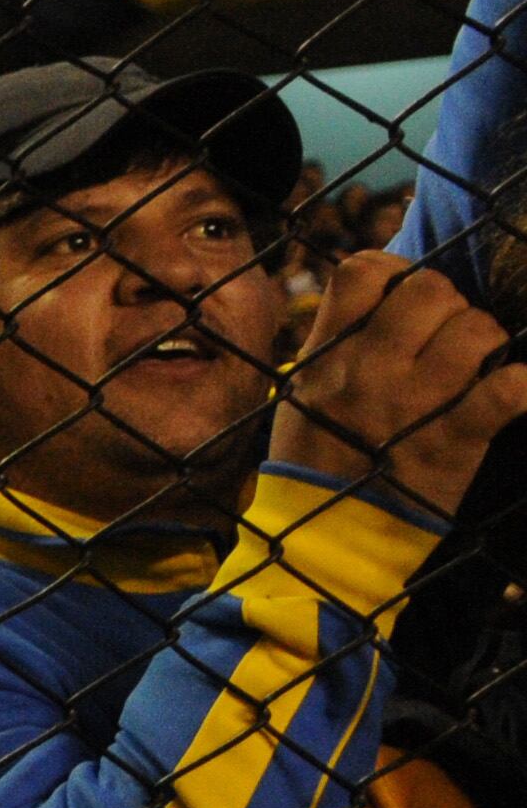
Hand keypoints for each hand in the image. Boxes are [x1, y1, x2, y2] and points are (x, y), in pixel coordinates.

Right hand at [269, 247, 526, 521]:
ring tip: (476, 367)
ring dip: (487, 343)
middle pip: (431, 288)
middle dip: (451, 305)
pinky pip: (510, 390)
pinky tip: (516, 389)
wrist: (324, 537)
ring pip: (478, 330)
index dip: (394, 275)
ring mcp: (414, 404)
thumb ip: (335, 343)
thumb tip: (378, 297)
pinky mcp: (456, 440)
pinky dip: (522, 385)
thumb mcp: (302, 392)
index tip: (400, 300)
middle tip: (447, 336)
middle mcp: (368, 370)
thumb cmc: (314, 458)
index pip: (363, 270)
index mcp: (327, 354)